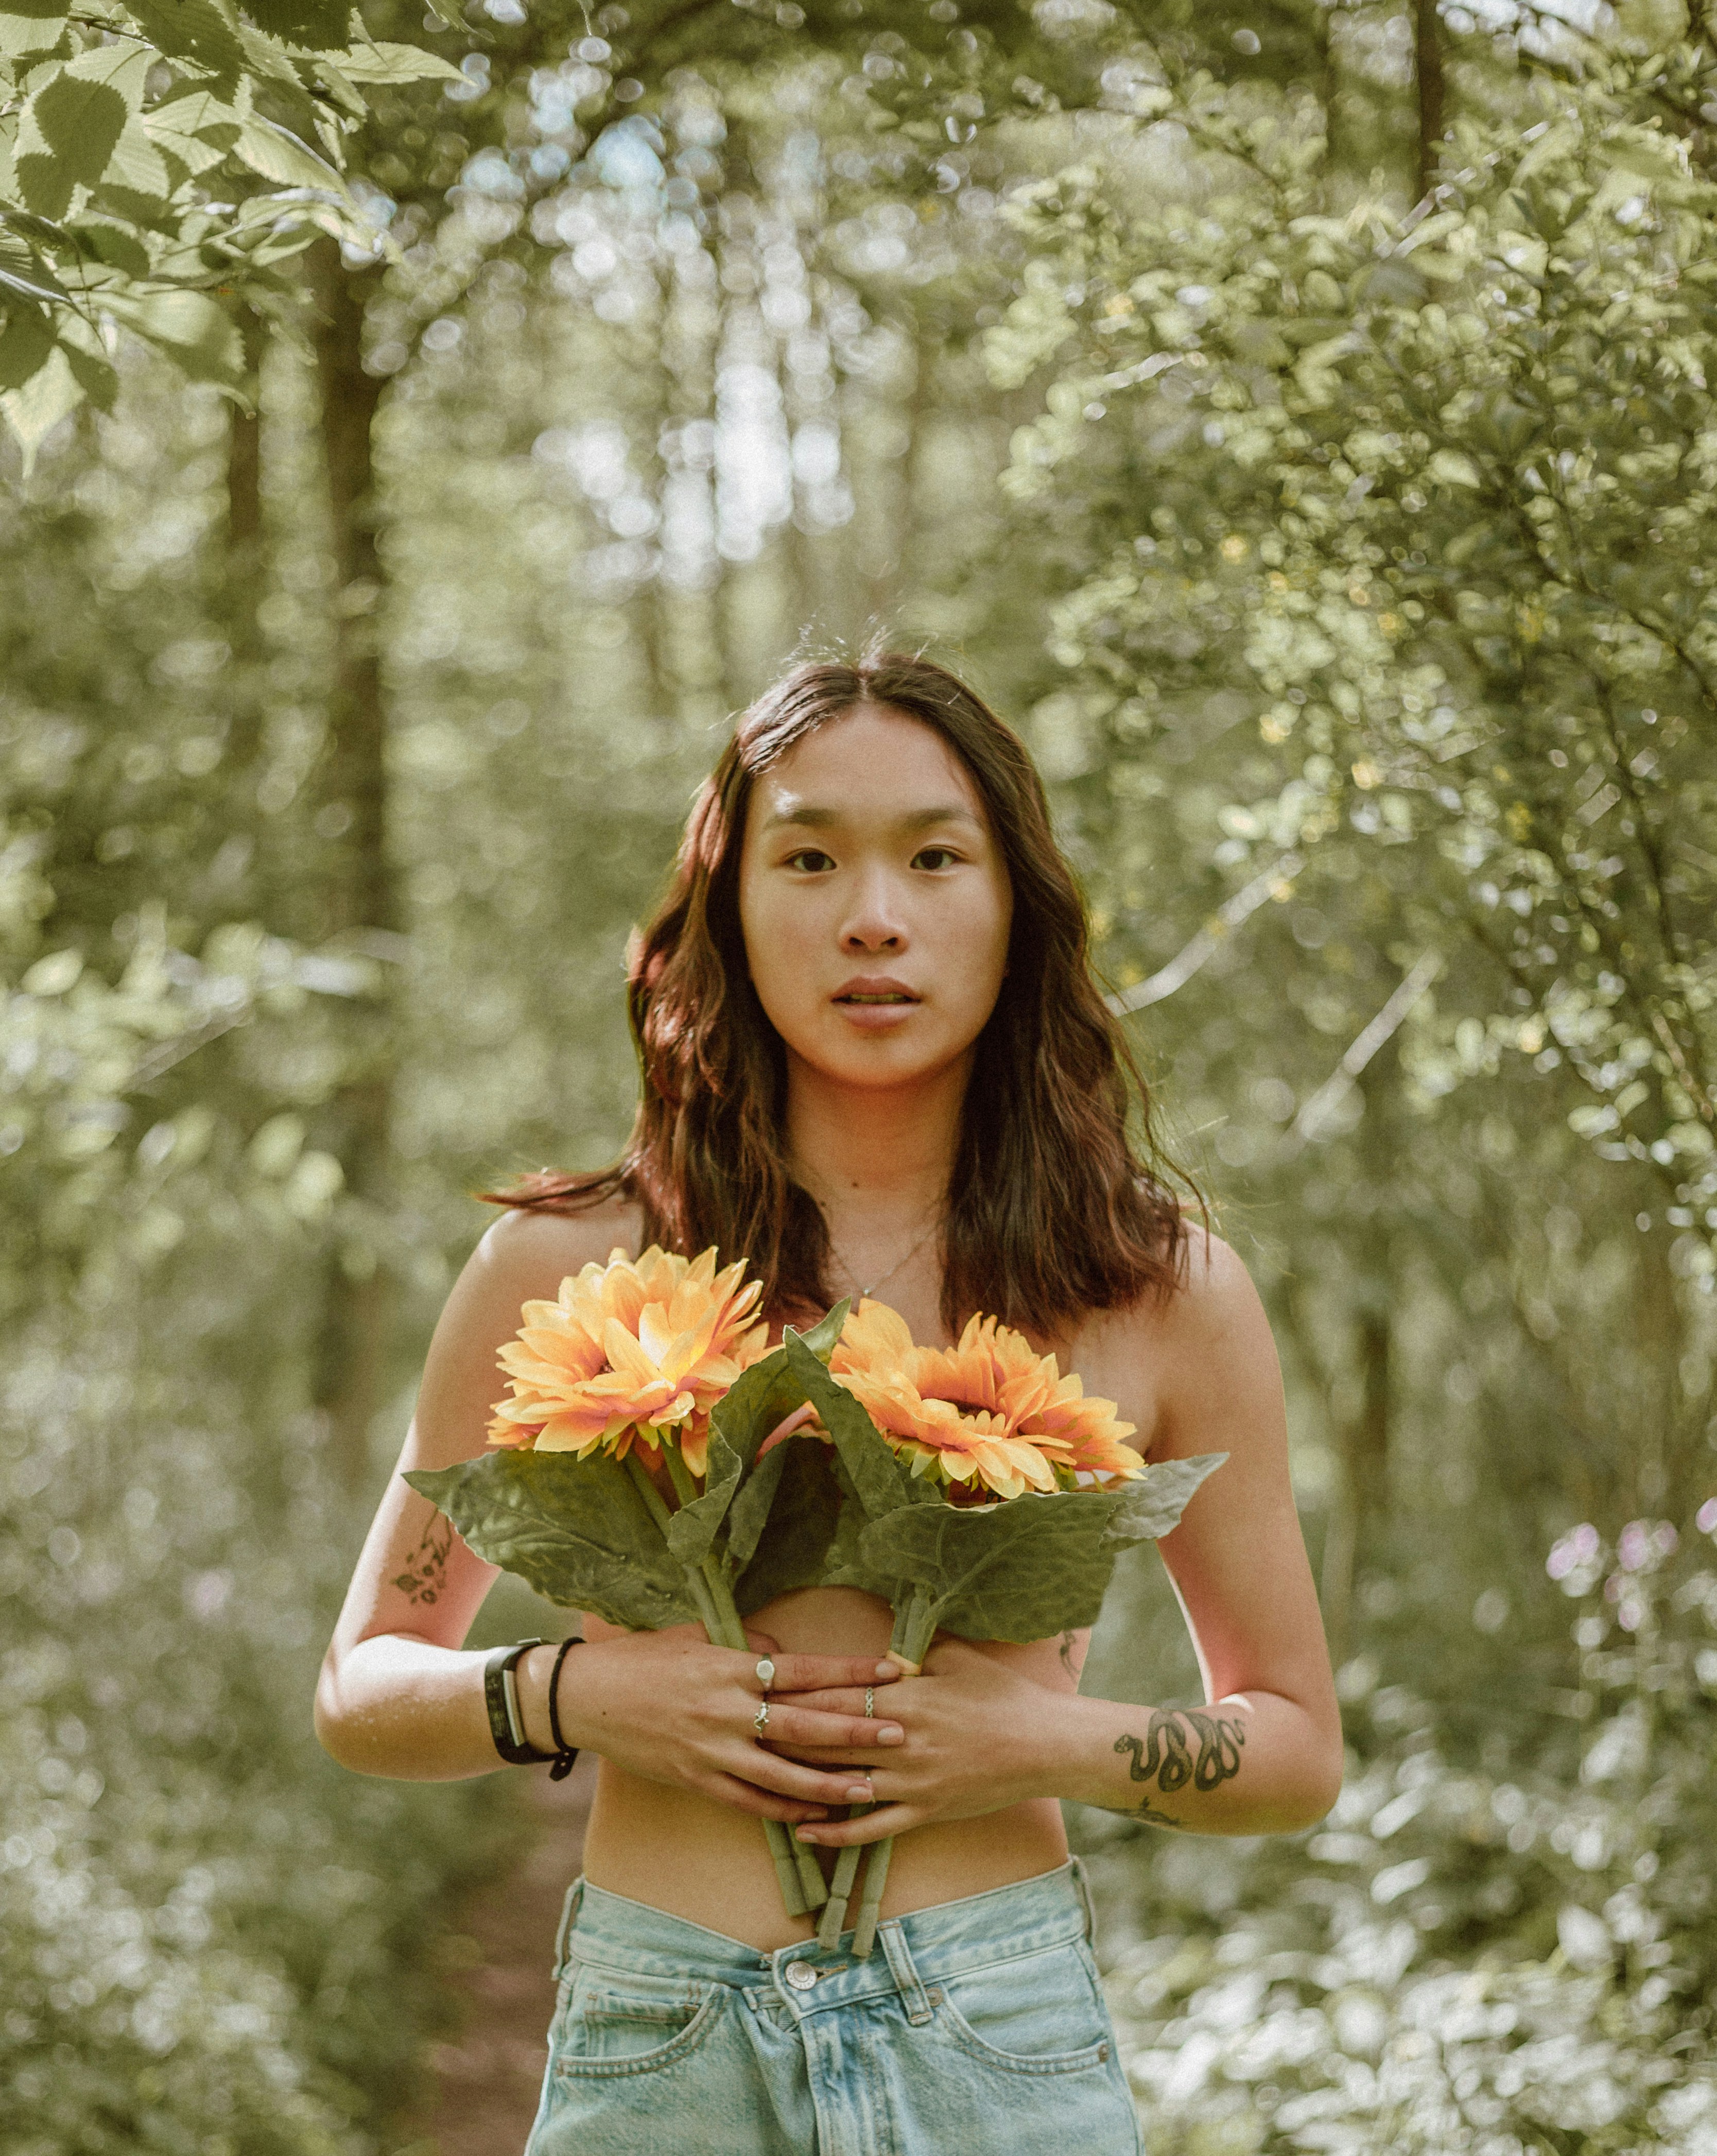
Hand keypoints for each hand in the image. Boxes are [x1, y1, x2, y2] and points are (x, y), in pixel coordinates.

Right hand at [532, 1625, 903, 1823]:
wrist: (588, 1697)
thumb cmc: (644, 1659)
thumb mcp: (696, 1637)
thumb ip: (745, 1644)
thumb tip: (782, 1649)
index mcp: (730, 1667)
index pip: (802, 1669)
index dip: (848, 1672)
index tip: (890, 1670)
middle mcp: (726, 1710)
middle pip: (802, 1724)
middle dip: (854, 1731)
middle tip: (900, 1733)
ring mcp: (711, 1749)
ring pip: (782, 1773)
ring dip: (828, 1783)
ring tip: (869, 1789)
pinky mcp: (696, 1779)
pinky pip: (748, 1801)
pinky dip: (784, 1809)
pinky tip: (815, 1814)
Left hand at [770, 1639, 1066, 1845]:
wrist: (1043, 1744)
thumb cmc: (1001, 1694)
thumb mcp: (956, 1657)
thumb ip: (912, 1653)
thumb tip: (878, 1648)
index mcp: (905, 1698)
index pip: (835, 1695)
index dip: (793, 1694)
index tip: (757, 1689)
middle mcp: (900, 1742)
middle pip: (826, 1739)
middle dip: (780, 1737)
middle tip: (739, 1733)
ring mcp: (910, 1782)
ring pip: (840, 1784)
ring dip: (798, 1784)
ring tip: (756, 1781)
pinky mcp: (923, 1812)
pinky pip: (870, 1829)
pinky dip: (834, 1834)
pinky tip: (804, 1832)